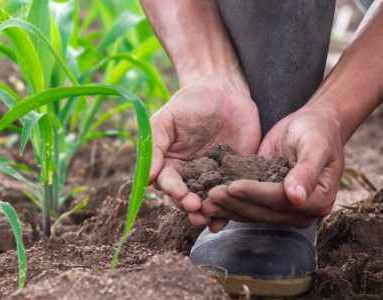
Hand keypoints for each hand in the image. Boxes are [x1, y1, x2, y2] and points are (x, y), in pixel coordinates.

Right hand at [150, 70, 260, 230]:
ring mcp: (213, 178)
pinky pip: (233, 195)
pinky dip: (230, 209)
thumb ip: (154, 145)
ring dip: (207, 213)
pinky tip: (228, 220)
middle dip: (189, 206)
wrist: (225, 90)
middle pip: (186, 198)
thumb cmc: (191, 101)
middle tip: (196, 208)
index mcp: (170, 164)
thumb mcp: (167, 119)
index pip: (167, 182)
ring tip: (210, 219)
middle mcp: (189, 176)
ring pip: (208, 202)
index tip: (179, 193)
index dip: (172, 190)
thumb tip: (147, 177)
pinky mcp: (236, 176)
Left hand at [201, 103, 344, 229]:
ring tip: (203, 201)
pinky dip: (226, 204)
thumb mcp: (315, 145)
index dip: (256, 194)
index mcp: (317, 200)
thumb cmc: (317, 131)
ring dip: (226, 208)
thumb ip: (307, 171)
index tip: (233, 186)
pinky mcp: (265, 201)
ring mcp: (281, 209)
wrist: (313, 124)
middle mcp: (299, 211)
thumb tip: (296, 197)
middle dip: (235, 203)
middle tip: (210, 195)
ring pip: (250, 212)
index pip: (280, 200)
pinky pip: (244, 205)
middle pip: (262, 211)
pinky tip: (206, 200)